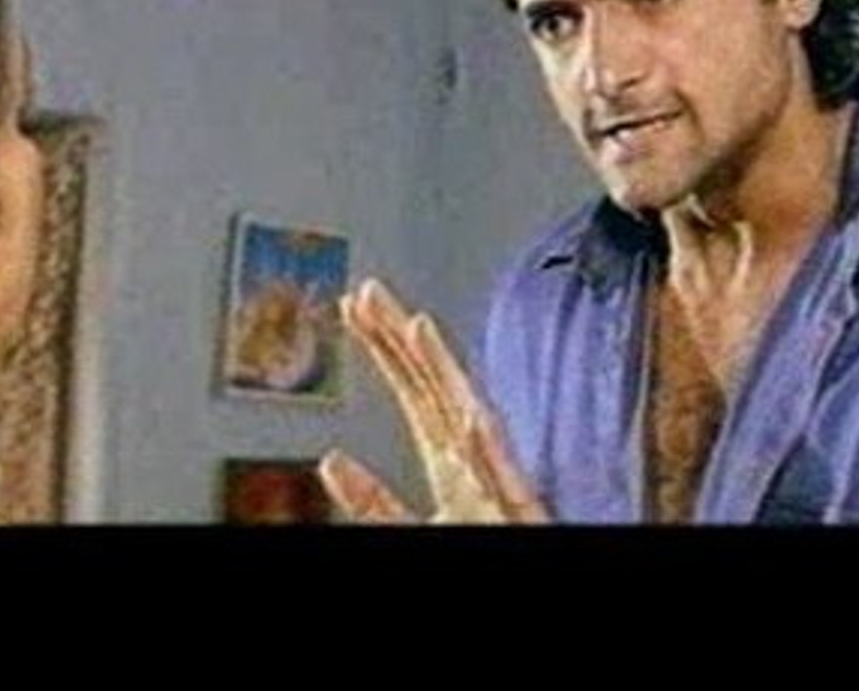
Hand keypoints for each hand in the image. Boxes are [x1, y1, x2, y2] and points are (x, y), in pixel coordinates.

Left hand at [320, 278, 548, 524]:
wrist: (529, 565)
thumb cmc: (483, 541)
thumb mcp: (415, 527)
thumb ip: (375, 499)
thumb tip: (330, 463)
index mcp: (449, 461)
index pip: (412, 392)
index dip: (382, 349)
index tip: (353, 307)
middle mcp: (472, 461)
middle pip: (433, 388)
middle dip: (401, 340)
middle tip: (368, 293)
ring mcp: (496, 484)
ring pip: (469, 419)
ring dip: (446, 374)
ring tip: (415, 327)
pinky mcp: (517, 513)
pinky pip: (502, 477)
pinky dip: (486, 447)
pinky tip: (469, 414)